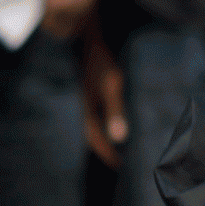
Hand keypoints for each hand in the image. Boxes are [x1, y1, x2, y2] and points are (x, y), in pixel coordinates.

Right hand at [81, 29, 126, 166]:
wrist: (82, 36)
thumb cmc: (99, 60)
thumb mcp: (110, 84)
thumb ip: (115, 110)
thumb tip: (120, 138)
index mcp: (86, 112)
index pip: (97, 142)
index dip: (109, 156)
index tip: (120, 169)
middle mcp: (83, 109)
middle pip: (95, 136)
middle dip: (108, 150)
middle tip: (122, 164)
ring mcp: (85, 100)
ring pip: (96, 125)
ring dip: (107, 136)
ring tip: (121, 147)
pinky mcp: (90, 91)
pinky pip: (98, 113)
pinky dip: (107, 121)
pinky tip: (116, 121)